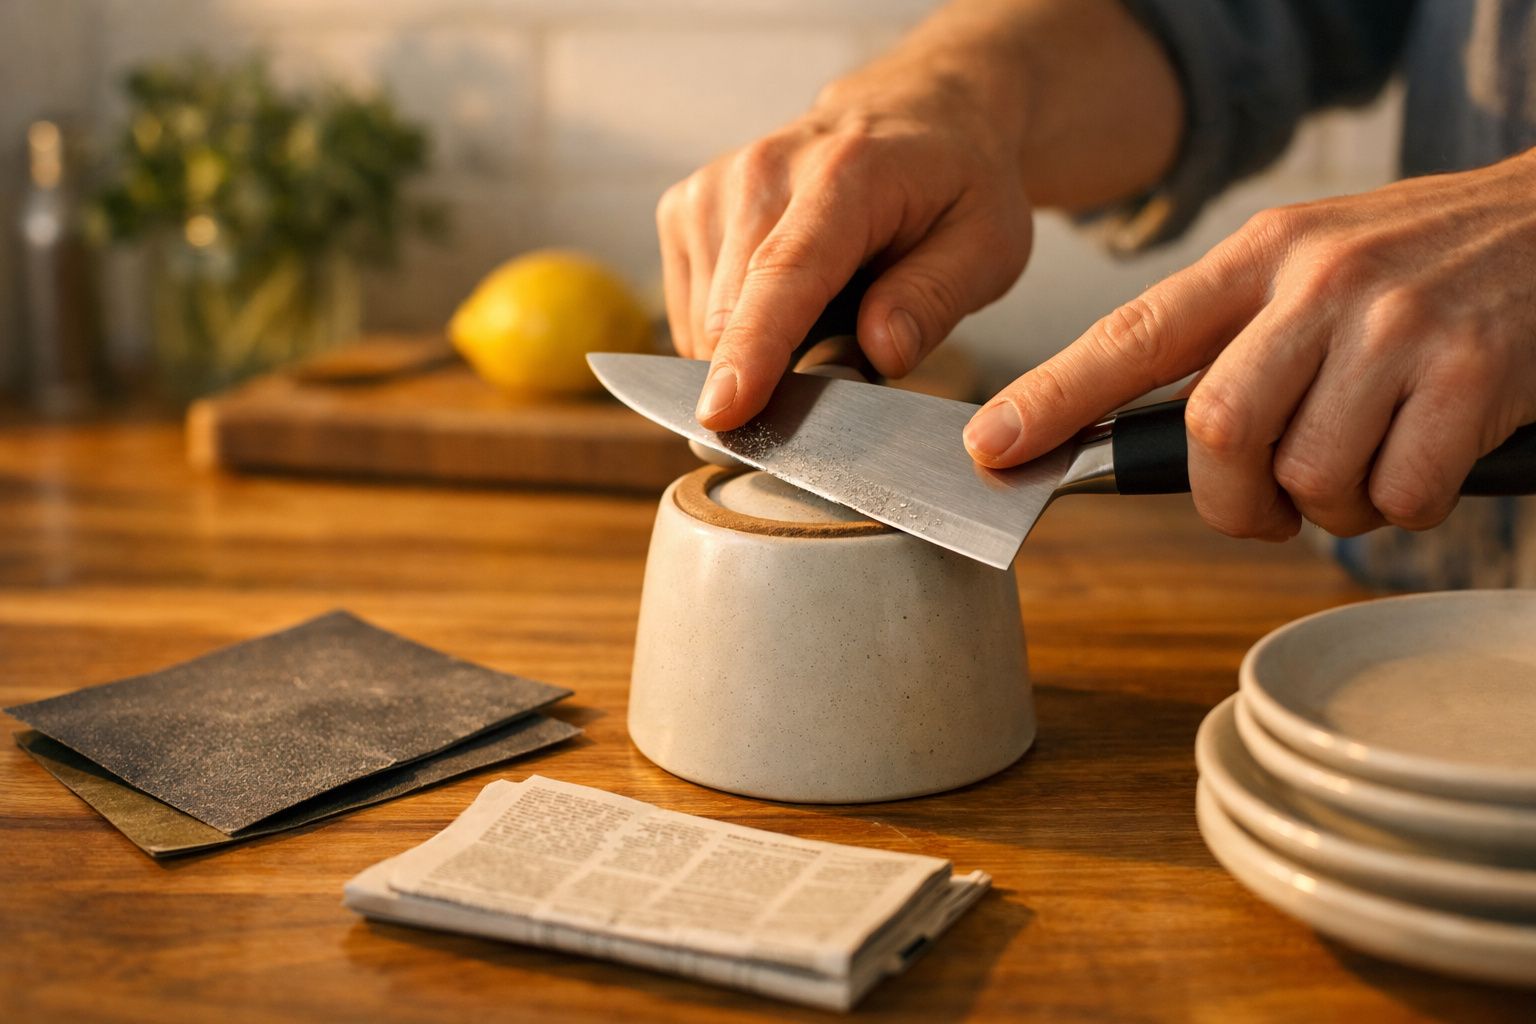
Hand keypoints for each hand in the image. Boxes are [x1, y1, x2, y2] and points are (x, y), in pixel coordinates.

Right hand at [657, 63, 1032, 429]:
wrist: (914, 113)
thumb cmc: (955, 184)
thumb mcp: (989, 244)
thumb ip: (935, 298)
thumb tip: (881, 351)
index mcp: (846, 174)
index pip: (785, 271)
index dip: (751, 348)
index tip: (722, 411)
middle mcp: (764, 169)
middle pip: (729, 313)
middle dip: (773, 372)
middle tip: (846, 348)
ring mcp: (714, 184)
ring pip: (702, 324)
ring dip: (755, 349)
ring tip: (822, 308)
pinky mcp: (686, 207)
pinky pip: (688, 313)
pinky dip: (733, 331)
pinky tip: (782, 299)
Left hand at [964, 152, 1535, 537]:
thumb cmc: (1409, 264)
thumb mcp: (1303, 266)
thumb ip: (1225, 338)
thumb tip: (1124, 434)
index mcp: (1260, 255)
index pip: (1134, 333)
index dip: (1053, 398)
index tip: (991, 447)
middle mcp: (1319, 284)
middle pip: (1216, 433)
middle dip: (1228, 502)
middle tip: (1262, 504)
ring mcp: (1397, 327)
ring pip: (1307, 476)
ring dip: (1324, 506)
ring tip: (1358, 464)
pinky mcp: (1469, 376)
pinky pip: (1397, 495)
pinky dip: (1400, 506)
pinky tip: (1420, 458)